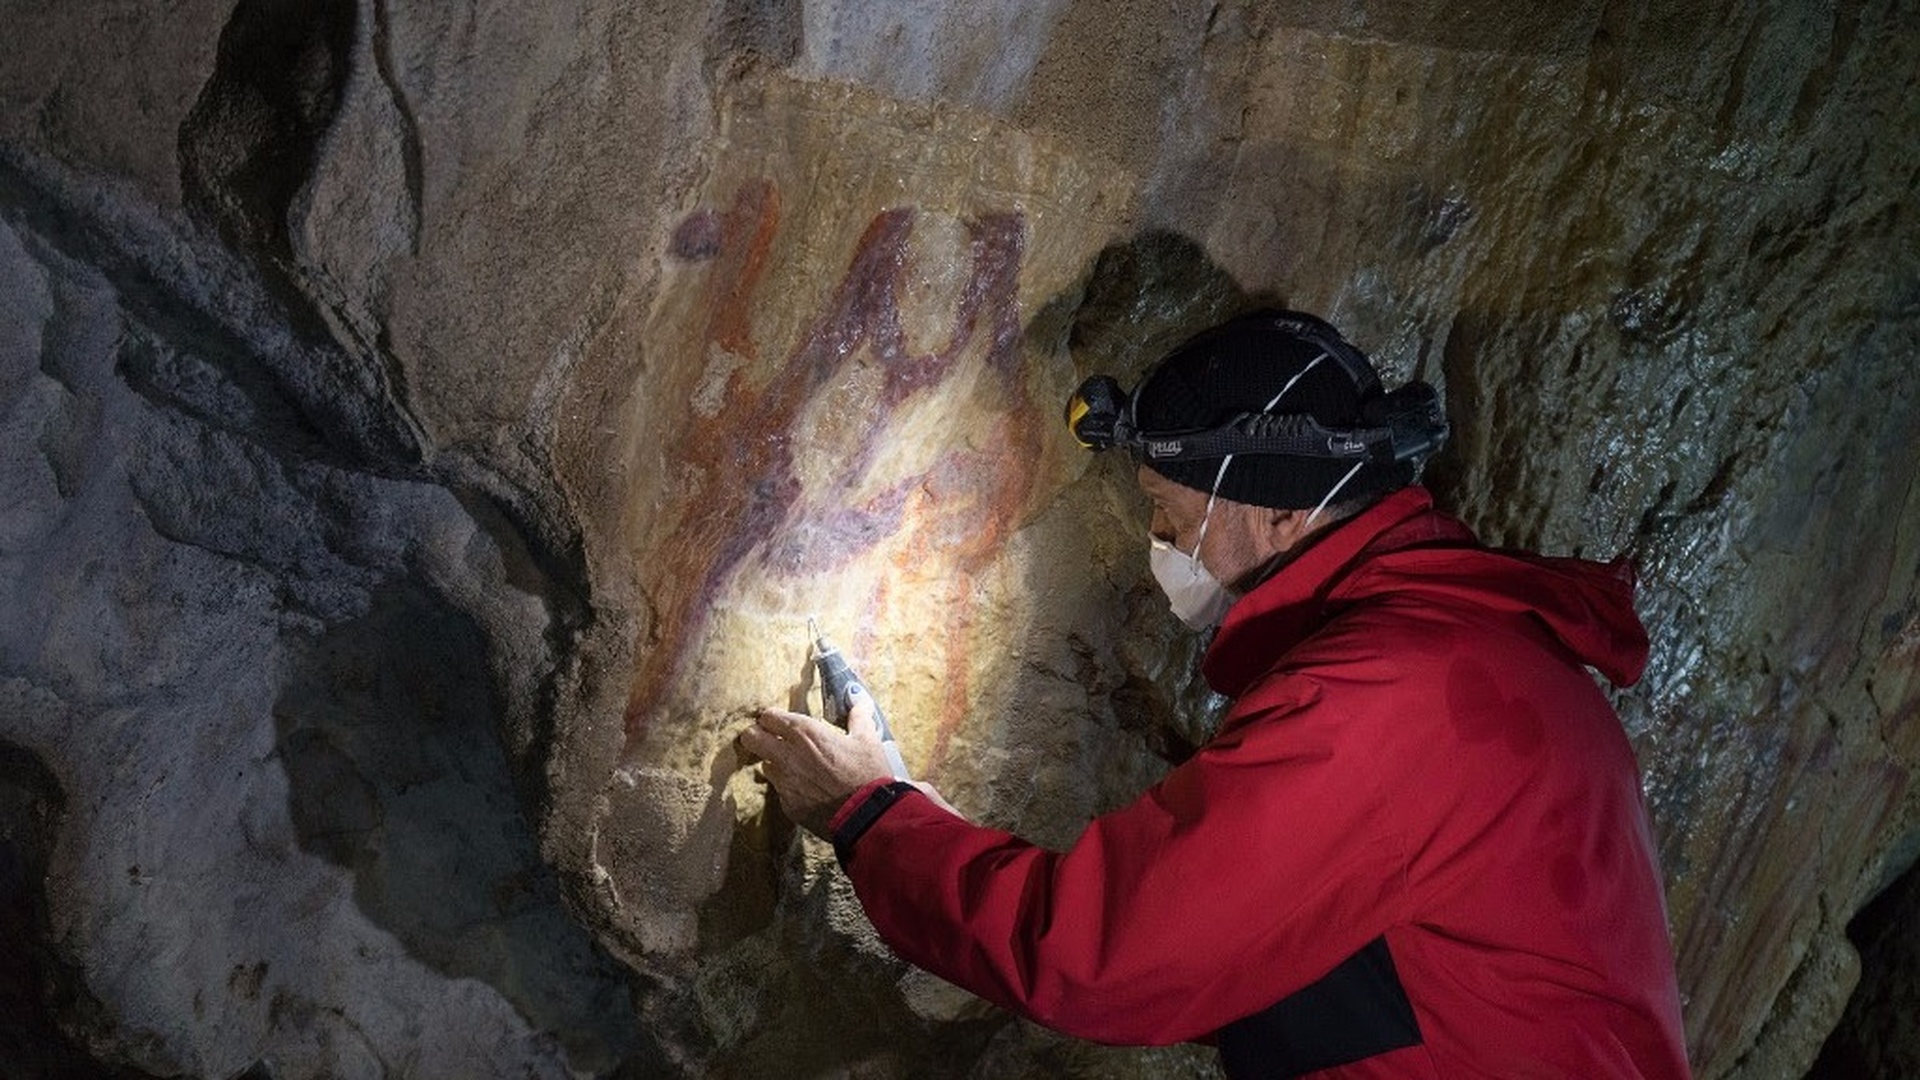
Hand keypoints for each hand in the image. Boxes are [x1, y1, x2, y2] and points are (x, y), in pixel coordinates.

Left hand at [739, 696, 894, 836]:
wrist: (867, 817)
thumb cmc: (868, 775)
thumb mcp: (868, 740)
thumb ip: (858, 717)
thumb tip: (859, 701)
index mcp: (805, 733)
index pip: (768, 716)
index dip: (773, 718)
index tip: (781, 722)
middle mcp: (788, 755)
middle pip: (751, 737)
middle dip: (757, 735)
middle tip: (772, 739)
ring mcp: (785, 782)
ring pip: (764, 765)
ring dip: (775, 763)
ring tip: (795, 766)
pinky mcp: (787, 805)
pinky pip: (780, 791)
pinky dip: (789, 788)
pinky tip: (808, 789)